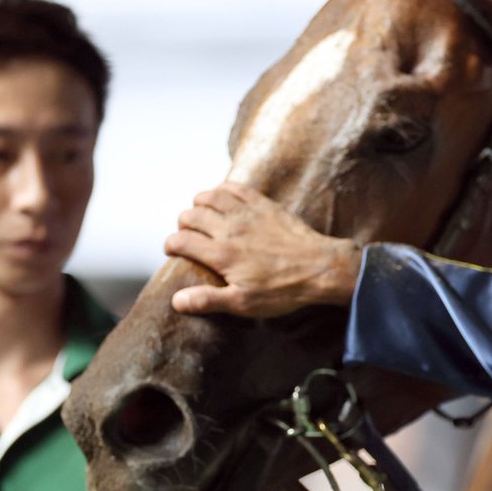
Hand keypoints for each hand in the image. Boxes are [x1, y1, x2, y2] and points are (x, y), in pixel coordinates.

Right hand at [165, 181, 361, 316]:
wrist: (321, 268)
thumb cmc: (283, 289)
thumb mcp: (244, 303)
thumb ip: (208, 300)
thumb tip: (176, 300)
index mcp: (221, 254)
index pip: (180, 240)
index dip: (170, 245)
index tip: (173, 252)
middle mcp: (230, 229)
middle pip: (190, 215)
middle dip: (183, 225)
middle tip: (189, 237)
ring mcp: (247, 213)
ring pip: (208, 196)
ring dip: (199, 205)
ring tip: (202, 217)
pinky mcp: (263, 204)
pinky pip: (234, 187)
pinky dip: (222, 189)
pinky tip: (222, 199)